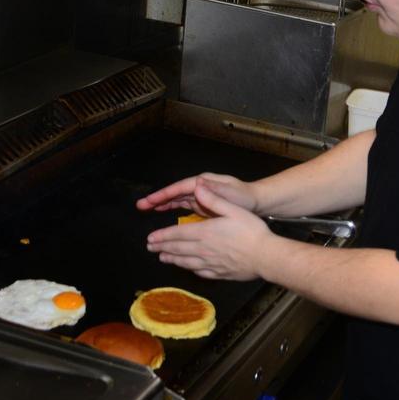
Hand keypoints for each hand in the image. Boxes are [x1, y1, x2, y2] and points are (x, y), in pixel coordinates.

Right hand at [136, 173, 257, 215]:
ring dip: (162, 204)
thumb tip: (196, 183)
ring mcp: (201, 196)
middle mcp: (200, 187)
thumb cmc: (246, 198)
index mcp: (205, 183)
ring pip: (177, 200)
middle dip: (158, 199)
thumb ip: (214, 190)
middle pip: (175, 193)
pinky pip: (184, 207)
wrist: (258, 203)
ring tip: (146, 210)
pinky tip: (164, 217)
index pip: (179, 188)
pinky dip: (173, 211)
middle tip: (140, 206)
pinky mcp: (204, 205)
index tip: (149, 201)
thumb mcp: (231, 194)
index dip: (163, 194)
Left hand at [145, 181, 275, 280]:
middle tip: (150, 248)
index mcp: (205, 232)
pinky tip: (187, 268)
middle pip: (178, 249)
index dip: (162, 236)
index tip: (151, 238)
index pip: (177, 234)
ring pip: (185, 262)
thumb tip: (197, 186)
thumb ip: (213, 199)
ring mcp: (210, 263)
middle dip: (162, 248)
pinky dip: (189, 269)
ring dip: (172, 259)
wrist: (266, 256)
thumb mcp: (234, 209)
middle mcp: (203, 249)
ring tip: (162, 258)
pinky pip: (199, 272)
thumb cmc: (252, 231)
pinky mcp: (219, 273)